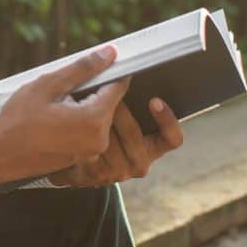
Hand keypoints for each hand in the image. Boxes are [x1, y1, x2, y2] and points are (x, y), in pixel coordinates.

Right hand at [0, 46, 129, 186]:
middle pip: (109, 103)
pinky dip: (78, 122)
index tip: (96, 64)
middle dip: (93, 90)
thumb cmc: (18, 121)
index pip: (118, 87)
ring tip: (55, 106)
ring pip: (99, 117)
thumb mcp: (47, 85)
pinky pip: (89, 132)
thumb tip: (108, 54)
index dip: (110, 71)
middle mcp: (99, 140)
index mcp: (93, 120)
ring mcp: (91, 153)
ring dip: (84, 106)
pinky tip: (55, 121)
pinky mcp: (83, 159)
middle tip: (63, 89)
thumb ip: (82, 69)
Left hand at [47, 97, 183, 187]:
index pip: (172, 139)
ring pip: (110, 140)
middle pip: (133, 132)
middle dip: (118, 110)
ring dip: (97, 121)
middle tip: (106, 92)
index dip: (167, 120)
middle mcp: (139, 163)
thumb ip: (128, 102)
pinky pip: (88, 151)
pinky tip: (74, 125)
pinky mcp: (94, 176)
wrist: (77, 165)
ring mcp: (117, 172)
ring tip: (86, 104)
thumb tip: (127, 70)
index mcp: (152, 148)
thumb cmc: (104, 132)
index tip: (154, 100)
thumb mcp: (123, 119)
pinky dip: (81, 135)